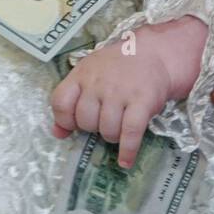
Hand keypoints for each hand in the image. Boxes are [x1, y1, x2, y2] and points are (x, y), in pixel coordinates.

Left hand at [50, 17, 206, 168]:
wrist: (155, 53)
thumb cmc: (119, 66)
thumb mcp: (90, 74)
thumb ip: (71, 100)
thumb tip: (57, 133)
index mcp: (83, 74)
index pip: (61, 102)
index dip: (65, 119)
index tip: (74, 123)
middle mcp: (99, 83)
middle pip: (85, 121)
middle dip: (94, 127)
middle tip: (105, 119)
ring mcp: (120, 92)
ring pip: (107, 130)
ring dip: (112, 136)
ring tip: (120, 128)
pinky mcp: (142, 101)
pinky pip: (130, 133)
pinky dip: (128, 150)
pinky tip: (126, 160)